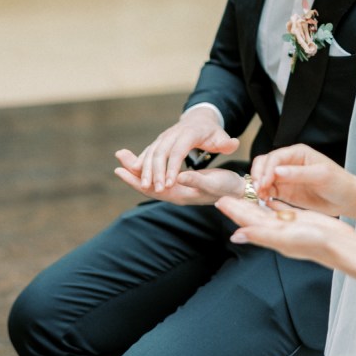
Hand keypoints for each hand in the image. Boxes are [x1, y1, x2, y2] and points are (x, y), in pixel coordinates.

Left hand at [115, 149, 244, 205]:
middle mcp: (176, 194)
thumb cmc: (227, 188)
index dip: (136, 179)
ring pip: (154, 181)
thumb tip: (177, 176)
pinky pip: (161, 177)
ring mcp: (178, 190)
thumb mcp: (212, 183)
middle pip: (149, 186)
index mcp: (180, 195)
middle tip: (118, 162)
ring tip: (125, 159)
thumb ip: (195, 181)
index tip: (121, 169)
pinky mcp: (182, 184)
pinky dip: (151, 169)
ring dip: (139, 171)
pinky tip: (146, 163)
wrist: (238, 192)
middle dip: (133, 175)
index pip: (152, 189)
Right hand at [124, 109, 239, 191]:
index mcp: (189, 134)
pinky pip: (147, 152)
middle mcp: (173, 134)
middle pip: (161, 153)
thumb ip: (227, 143)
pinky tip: (134, 174)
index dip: (173, 167)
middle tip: (157, 190)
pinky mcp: (158, 141)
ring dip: (146, 169)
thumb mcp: (222, 137)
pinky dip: (140, 163)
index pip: (178, 151)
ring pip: (151, 153)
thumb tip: (233, 143)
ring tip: (145, 186)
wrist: (200, 118)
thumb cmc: (212, 132)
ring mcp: (164, 137)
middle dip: (157, 172)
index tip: (171, 183)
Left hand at [215, 195, 353, 264]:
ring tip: (244, 194)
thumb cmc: (315, 242)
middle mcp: (277, 230)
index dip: (233, 211)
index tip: (220, 201)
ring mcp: (289, 224)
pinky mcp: (300, 219)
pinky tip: (269, 198)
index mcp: (272, 233)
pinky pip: (282, 209)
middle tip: (225, 195)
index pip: (247, 220)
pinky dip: (273, 202)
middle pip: (252, 215)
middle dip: (239, 205)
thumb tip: (235, 236)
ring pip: (265, 212)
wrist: (340, 245)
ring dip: (253, 203)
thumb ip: (260, 235)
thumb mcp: (285, 237)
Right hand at [249, 144, 354, 217]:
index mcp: (297, 153)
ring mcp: (285, 178)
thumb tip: (277, 171)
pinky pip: (268, 191)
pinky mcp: (285, 191)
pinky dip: (264, 195)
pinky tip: (266, 201)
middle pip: (264, 164)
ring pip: (263, 177)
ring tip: (261, 197)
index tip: (264, 183)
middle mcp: (289, 163)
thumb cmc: (340, 183)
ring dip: (259, 186)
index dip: (266, 169)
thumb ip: (298, 173)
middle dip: (258, 176)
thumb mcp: (321, 175)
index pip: (275, 157)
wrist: (347, 200)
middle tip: (258, 190)